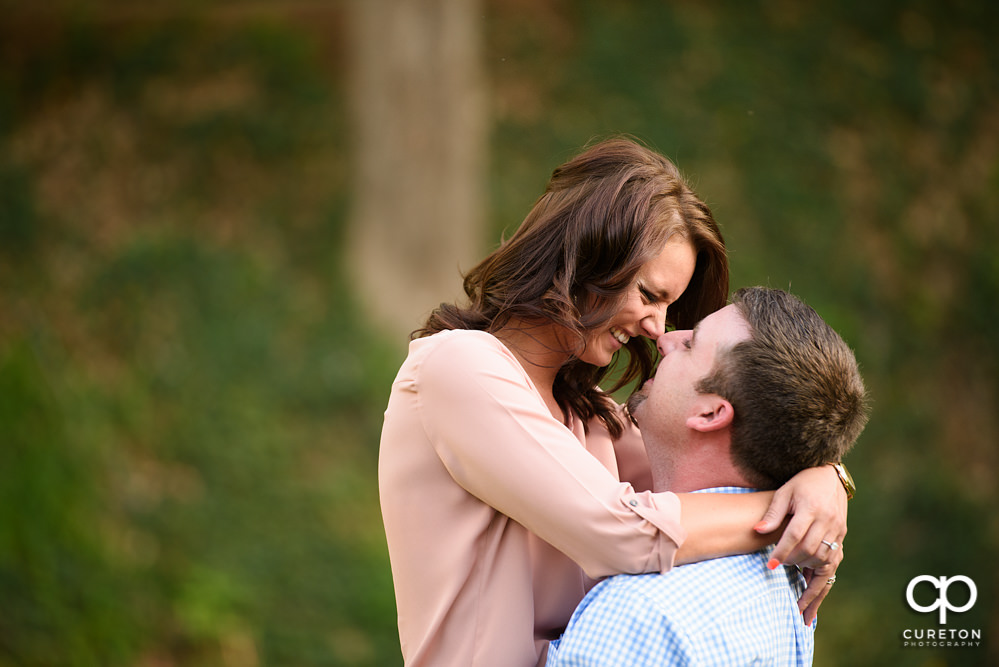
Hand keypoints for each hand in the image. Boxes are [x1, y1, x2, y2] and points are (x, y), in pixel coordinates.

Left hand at [753, 465, 847, 620]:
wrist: (830, 477)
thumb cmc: (802, 484)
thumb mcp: (784, 492)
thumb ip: (772, 513)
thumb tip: (757, 530)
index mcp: (811, 508)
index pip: (795, 535)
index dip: (782, 552)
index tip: (770, 565)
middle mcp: (827, 520)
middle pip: (809, 549)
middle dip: (792, 561)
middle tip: (779, 564)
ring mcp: (838, 529)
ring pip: (823, 557)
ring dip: (806, 568)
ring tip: (792, 571)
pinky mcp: (842, 535)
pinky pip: (833, 559)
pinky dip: (821, 571)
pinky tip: (811, 581)